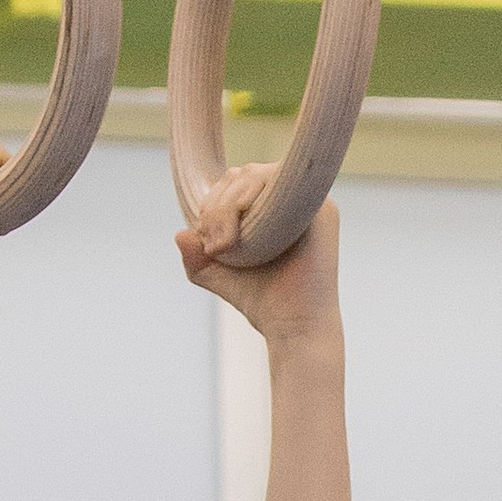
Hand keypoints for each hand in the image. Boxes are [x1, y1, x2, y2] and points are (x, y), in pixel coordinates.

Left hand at [178, 170, 340, 348]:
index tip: (204, 236)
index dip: (214, 200)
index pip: (239, 179)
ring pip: (256, 176)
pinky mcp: (322, 208)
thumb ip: (197, 256)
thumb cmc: (262, 301)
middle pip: (246, 174)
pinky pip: (278, 185)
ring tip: (223, 248)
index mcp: (276, 205)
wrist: (293, 326)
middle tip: (214, 247)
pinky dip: (251, 204)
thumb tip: (180, 235)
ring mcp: (311, 199)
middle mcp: (296, 197)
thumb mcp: (219, 275)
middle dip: (218, 205)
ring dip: (228, 208)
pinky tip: (238, 237)